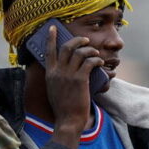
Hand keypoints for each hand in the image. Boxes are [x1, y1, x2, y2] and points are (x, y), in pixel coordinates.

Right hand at [44, 26, 103, 142]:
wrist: (68, 120)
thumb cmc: (63, 108)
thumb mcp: (54, 90)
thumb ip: (57, 77)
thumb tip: (64, 68)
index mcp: (50, 74)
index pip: (49, 51)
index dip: (51, 38)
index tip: (53, 28)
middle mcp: (58, 72)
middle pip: (67, 47)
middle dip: (77, 40)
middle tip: (85, 40)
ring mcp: (68, 75)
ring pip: (80, 53)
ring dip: (90, 50)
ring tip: (95, 54)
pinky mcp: (80, 80)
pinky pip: (89, 62)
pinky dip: (96, 60)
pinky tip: (100, 63)